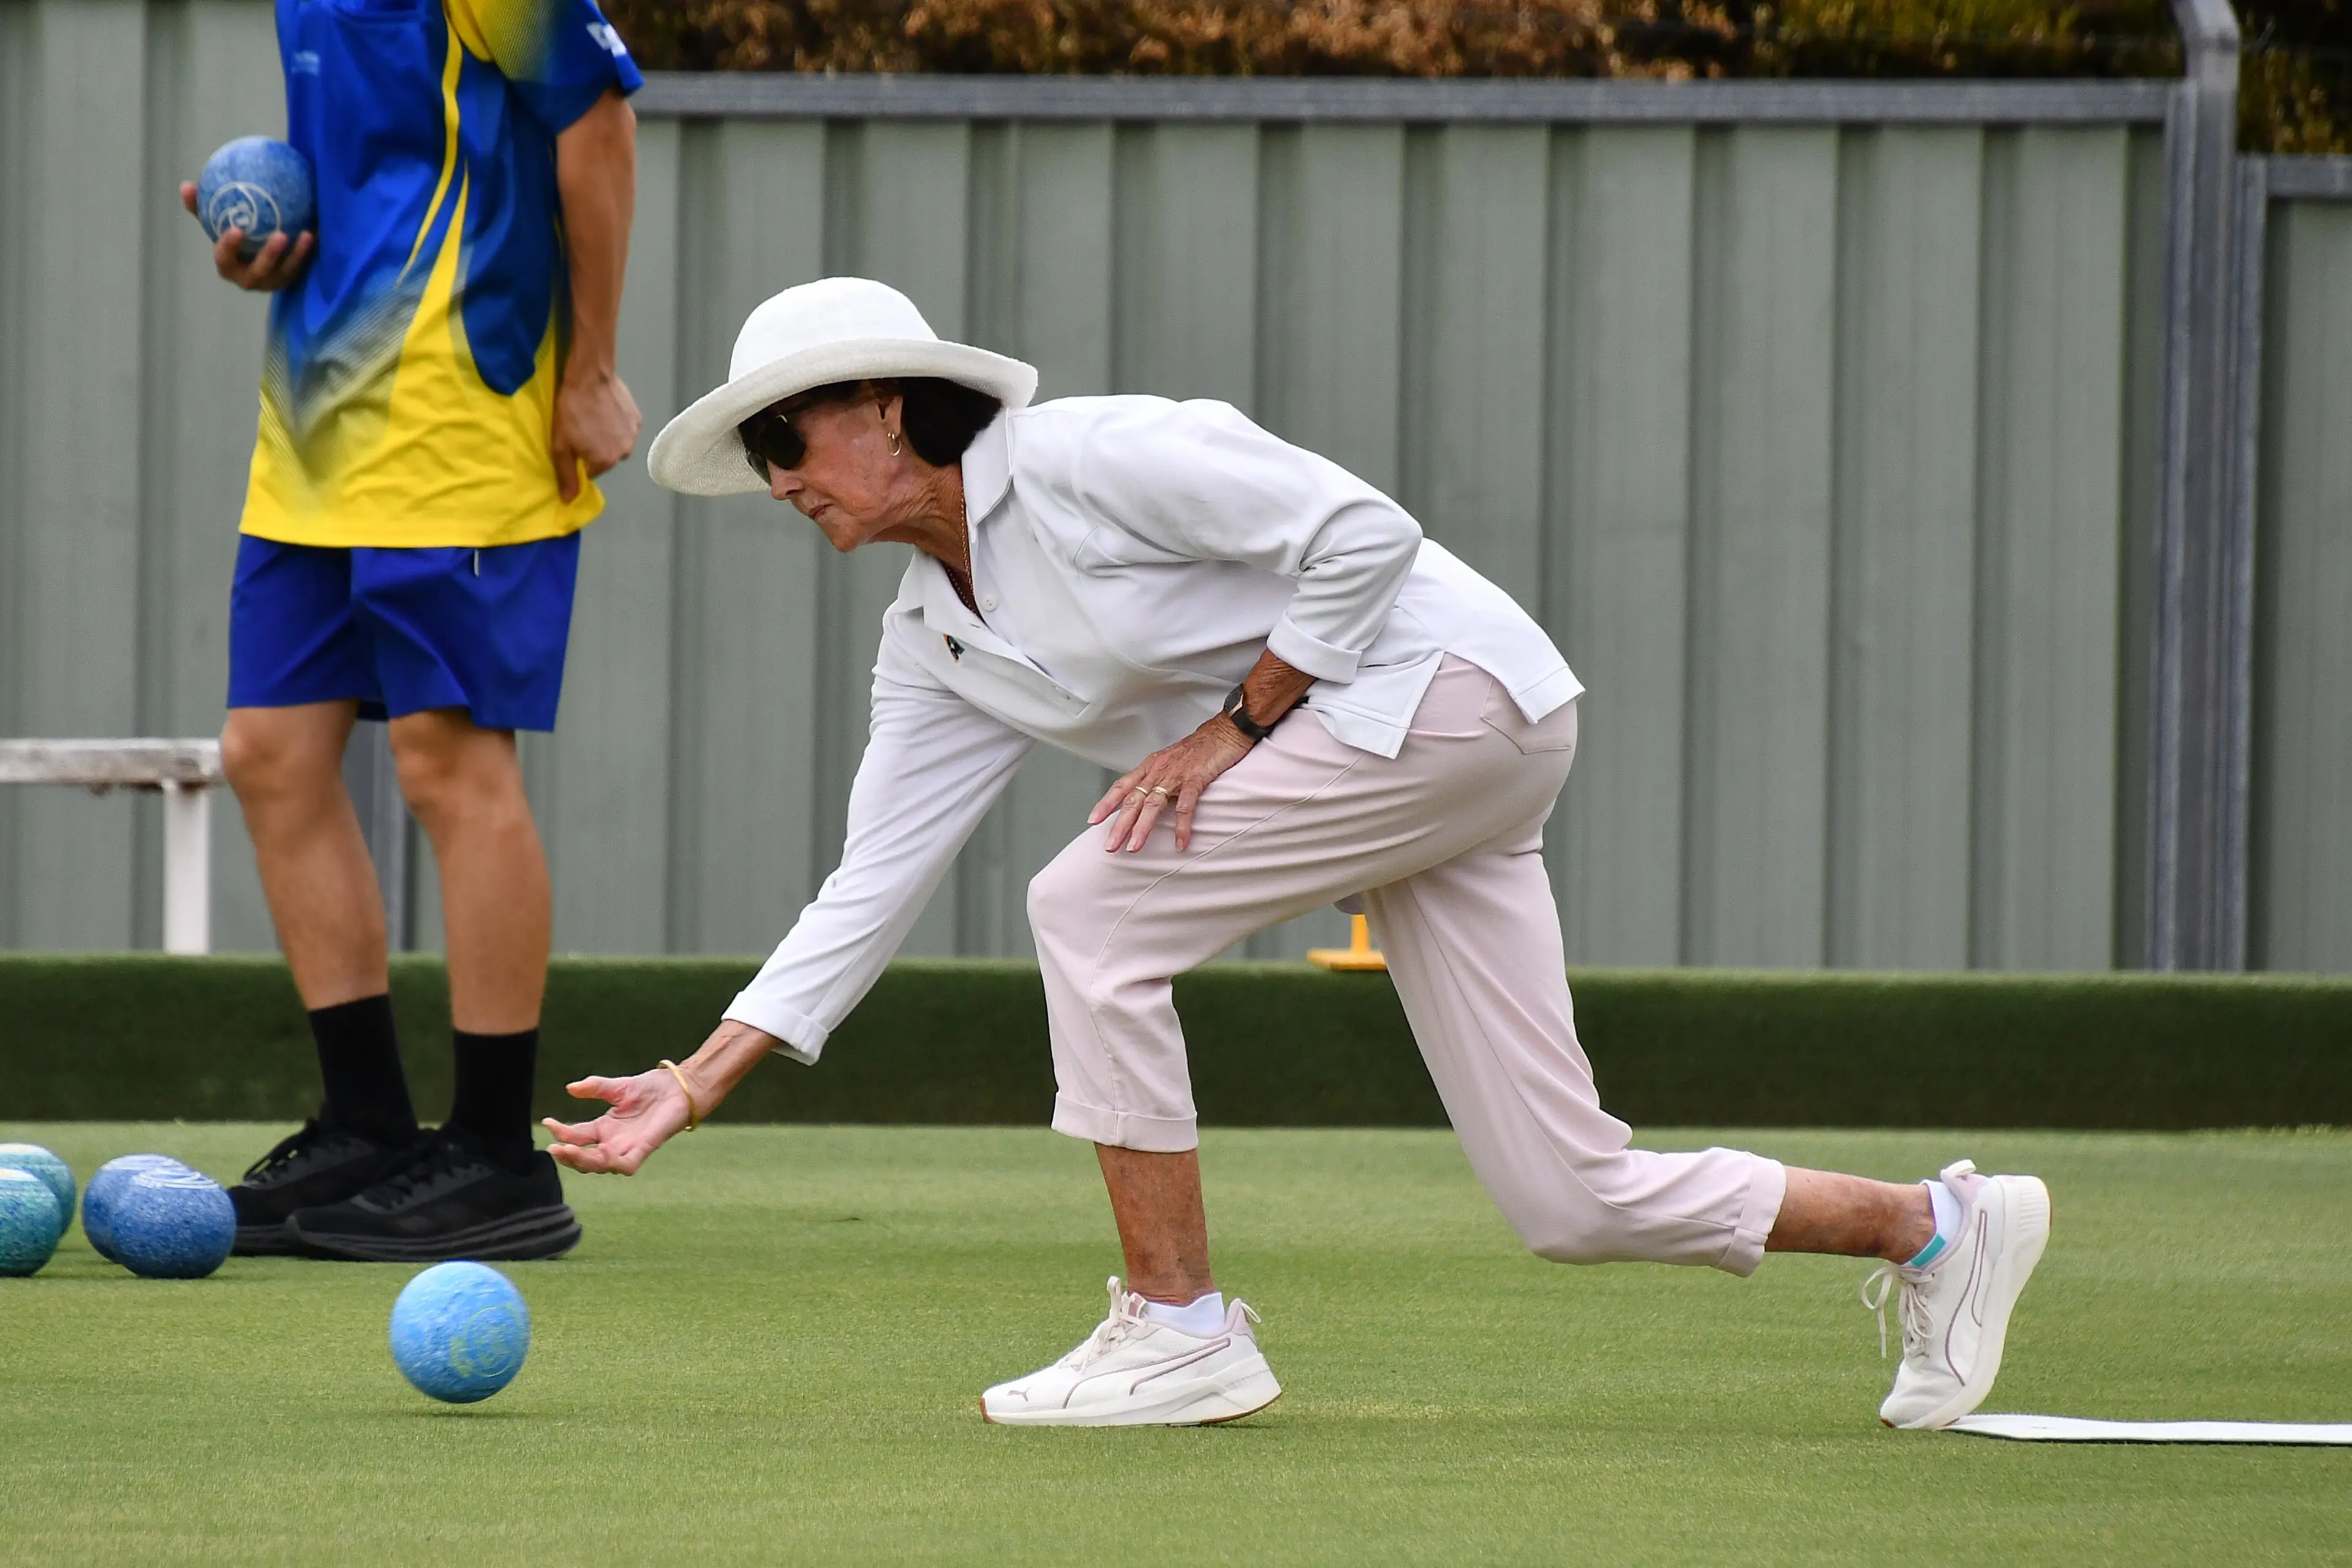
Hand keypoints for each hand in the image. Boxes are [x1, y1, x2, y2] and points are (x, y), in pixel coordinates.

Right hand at [181, 181, 312, 290]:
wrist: (261, 257)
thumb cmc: (235, 237)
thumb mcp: (218, 223)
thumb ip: (203, 208)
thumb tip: (185, 186)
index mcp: (230, 266)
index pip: (225, 260)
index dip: (229, 248)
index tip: (237, 229)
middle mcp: (251, 278)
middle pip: (258, 273)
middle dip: (269, 257)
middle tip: (280, 235)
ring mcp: (273, 283)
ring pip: (286, 272)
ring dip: (297, 255)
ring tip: (307, 235)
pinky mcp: (292, 281)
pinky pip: (303, 267)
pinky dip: (309, 251)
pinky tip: (317, 231)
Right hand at [542, 1064, 694, 1174]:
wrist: (679, 1087)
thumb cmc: (652, 1088)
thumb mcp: (618, 1086)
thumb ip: (595, 1088)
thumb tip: (570, 1088)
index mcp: (604, 1129)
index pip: (576, 1136)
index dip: (561, 1132)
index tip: (547, 1121)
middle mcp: (613, 1142)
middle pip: (585, 1158)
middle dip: (568, 1155)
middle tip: (554, 1147)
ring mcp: (628, 1147)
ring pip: (601, 1165)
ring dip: (583, 1161)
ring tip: (568, 1150)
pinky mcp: (644, 1148)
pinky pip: (626, 1164)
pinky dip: (613, 1163)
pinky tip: (602, 1154)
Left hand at [551, 364, 640, 501]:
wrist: (590, 376)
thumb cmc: (571, 411)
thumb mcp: (560, 446)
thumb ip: (566, 475)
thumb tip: (570, 501)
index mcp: (605, 462)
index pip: (591, 472)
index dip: (580, 459)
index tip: (572, 443)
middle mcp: (624, 452)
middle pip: (607, 458)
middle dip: (596, 448)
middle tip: (581, 429)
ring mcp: (633, 434)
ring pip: (617, 443)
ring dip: (607, 436)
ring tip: (593, 418)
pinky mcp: (636, 417)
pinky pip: (625, 428)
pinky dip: (616, 423)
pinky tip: (604, 410)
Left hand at [1090, 718, 1253, 852]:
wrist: (1225, 731)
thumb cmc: (1199, 748)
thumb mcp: (1171, 762)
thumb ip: (1158, 779)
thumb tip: (1147, 799)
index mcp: (1151, 766)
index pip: (1122, 786)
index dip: (1107, 803)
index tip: (1093, 820)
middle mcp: (1158, 770)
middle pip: (1133, 800)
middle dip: (1120, 824)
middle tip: (1110, 845)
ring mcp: (1176, 774)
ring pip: (1153, 804)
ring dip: (1142, 828)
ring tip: (1134, 848)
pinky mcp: (1195, 778)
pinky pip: (1186, 805)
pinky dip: (1182, 826)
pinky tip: (1180, 843)